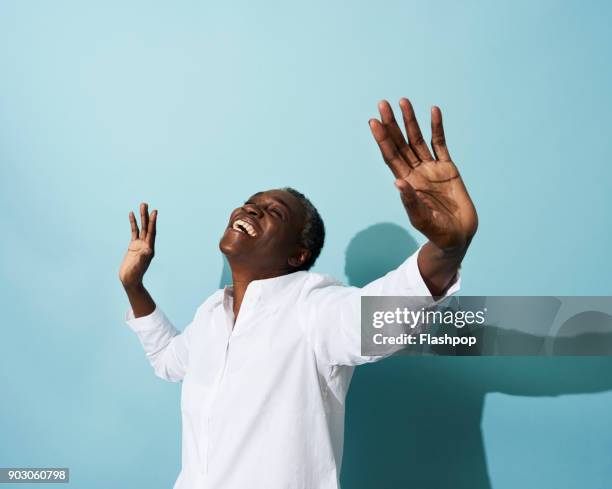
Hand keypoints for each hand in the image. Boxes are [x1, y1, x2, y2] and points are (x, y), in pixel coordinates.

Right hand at [119, 203, 157, 288]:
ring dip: (141, 217)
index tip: (155, 212)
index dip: (153, 222)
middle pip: (147, 227)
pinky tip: (132, 214)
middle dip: (147, 216)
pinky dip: (133, 223)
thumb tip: (147, 251)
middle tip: (146, 204)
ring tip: (142, 205)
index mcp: (150, 249)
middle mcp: (146, 245)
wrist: (129, 280)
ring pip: (141, 228)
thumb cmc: (134, 275)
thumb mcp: (138, 267)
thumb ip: (142, 259)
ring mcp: (140, 244)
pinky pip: (134, 232)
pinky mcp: (133, 245)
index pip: (152, 232)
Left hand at [369, 98, 477, 251]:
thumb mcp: (422, 219)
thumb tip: (398, 182)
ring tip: (403, 101)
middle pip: (400, 144)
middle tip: (382, 104)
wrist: (458, 236)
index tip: (374, 122)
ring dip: (410, 121)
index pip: (390, 157)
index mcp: (406, 183)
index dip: (382, 140)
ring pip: (418, 140)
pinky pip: (441, 144)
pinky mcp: (448, 168)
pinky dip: (437, 128)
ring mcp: (431, 169)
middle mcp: (415, 173)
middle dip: (391, 125)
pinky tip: (433, 111)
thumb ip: (410, 202)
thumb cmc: (438, 232)